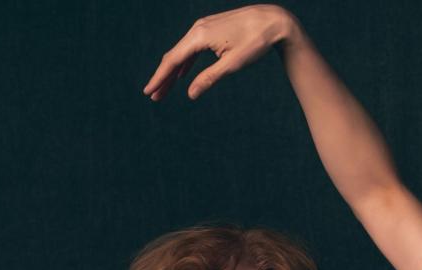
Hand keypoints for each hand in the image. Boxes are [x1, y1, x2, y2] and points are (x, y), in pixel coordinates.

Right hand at [143, 5, 296, 100]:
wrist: (271, 20)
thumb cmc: (255, 42)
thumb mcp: (232, 64)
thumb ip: (209, 79)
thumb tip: (191, 94)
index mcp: (199, 36)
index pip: (172, 60)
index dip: (160, 77)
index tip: (149, 92)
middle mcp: (197, 29)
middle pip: (174, 56)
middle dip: (163, 77)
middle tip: (154, 97)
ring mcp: (203, 27)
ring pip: (183, 52)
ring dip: (173, 72)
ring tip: (165, 89)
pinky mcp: (211, 29)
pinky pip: (192, 48)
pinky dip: (186, 62)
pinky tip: (182, 74)